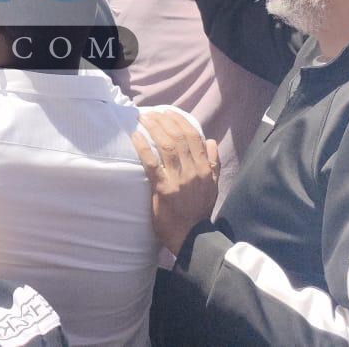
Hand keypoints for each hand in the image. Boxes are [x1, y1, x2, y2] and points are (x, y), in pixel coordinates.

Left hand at [131, 112, 219, 255]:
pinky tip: (135, 136)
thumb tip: (211, 141)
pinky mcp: (163, 188)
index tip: (168, 112)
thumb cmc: (198, 210)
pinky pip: (152, 163)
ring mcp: (179, 179)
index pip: (194, 137)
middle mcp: (194, 171)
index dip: (180, 121)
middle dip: (164, 121)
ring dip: (153, 128)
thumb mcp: (213, 186)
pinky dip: (144, 147)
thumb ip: (213, 164)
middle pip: (179, 137)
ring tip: (142, 118)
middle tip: (151, 112)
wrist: (192, 236)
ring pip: (166, 146)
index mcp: (206, 169)